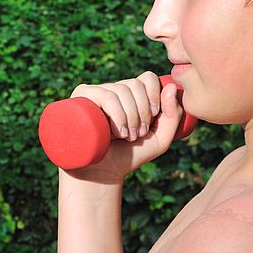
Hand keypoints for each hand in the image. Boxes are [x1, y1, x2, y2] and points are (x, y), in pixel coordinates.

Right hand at [66, 71, 183, 181]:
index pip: (146, 78)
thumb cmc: (128, 157)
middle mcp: (111, 90)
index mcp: (130, 94)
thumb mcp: (160, 139)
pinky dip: (117, 113)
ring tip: (127, 137)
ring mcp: (94, 93)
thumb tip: (170, 87)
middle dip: (142, 111)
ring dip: (130, 116)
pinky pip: (105, 95)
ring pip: (120, 90)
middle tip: (138, 135)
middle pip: (135, 84)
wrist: (101, 174)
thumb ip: (173, 117)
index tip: (154, 116)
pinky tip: (117, 132)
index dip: (154, 94)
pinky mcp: (79, 99)